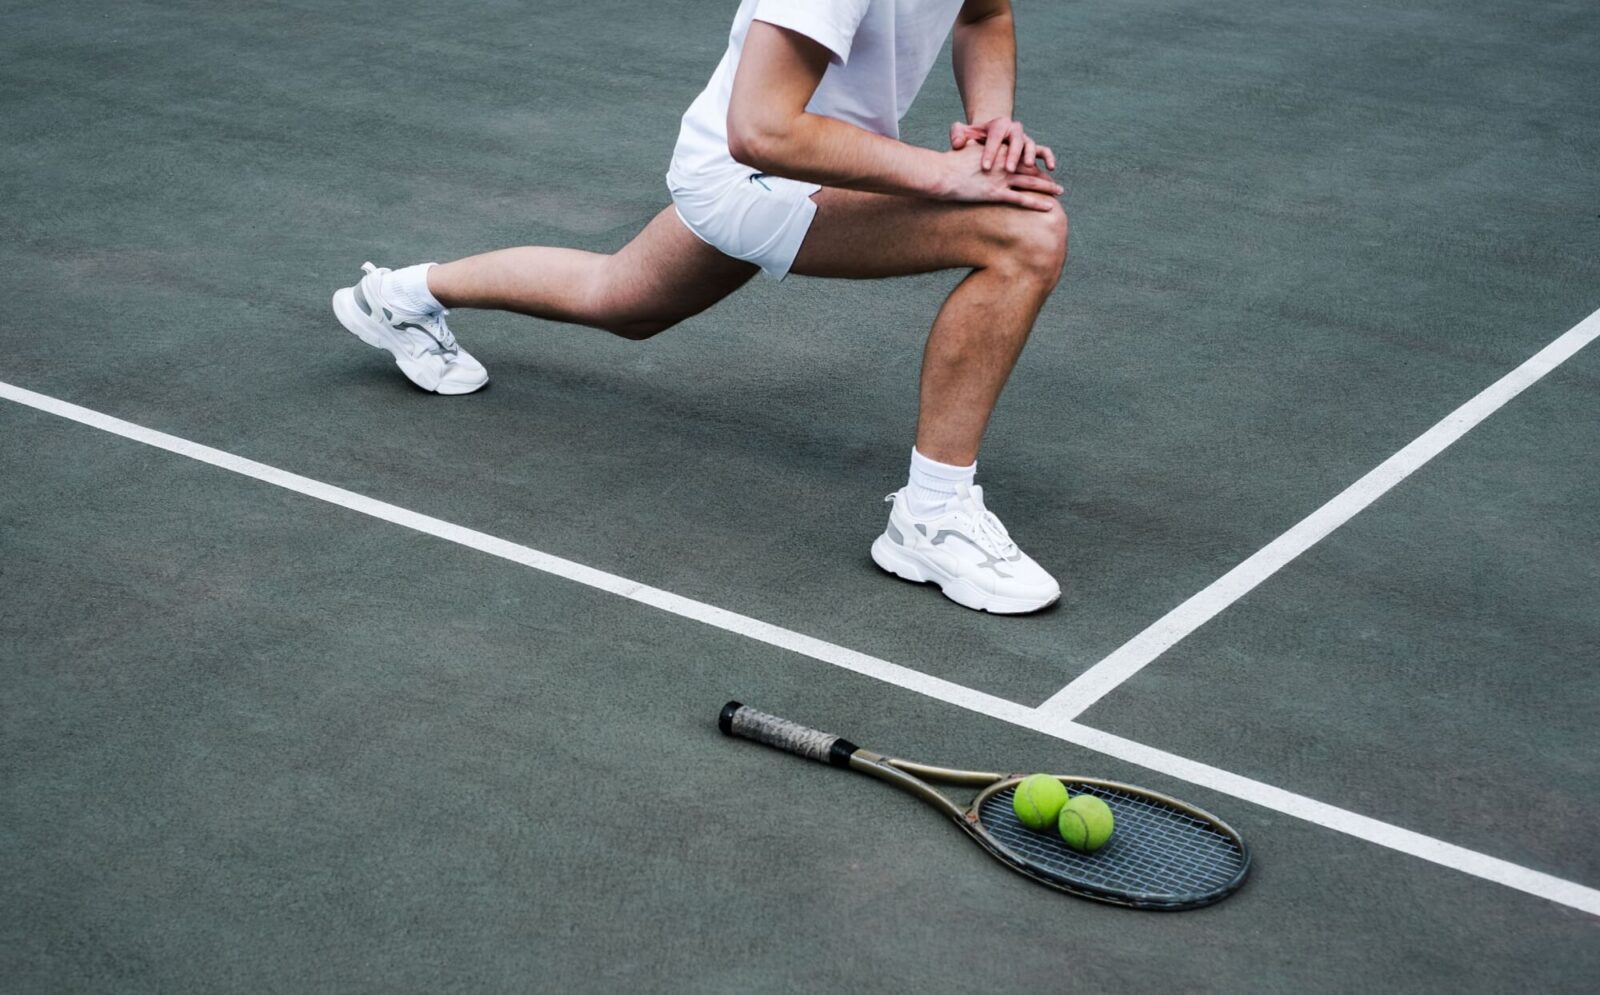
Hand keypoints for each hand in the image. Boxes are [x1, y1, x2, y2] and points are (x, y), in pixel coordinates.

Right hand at [936, 141, 1062, 211]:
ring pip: (1031, 183)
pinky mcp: (996, 193)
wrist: (941, 173)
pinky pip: (1022, 199)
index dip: (1032, 163)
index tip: (1040, 168)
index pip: (1020, 156)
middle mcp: (1003, 164)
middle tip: (1055, 181)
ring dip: (1048, 187)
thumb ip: (969, 146)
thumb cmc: (947, 163)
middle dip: (1044, 175)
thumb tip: (964, 146)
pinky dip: (1037, 203)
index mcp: (997, 152)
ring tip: (1060, 191)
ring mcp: (1001, 179)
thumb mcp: (961, 149)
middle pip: (1030, 169)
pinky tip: (1049, 207)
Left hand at [950, 117, 1056, 173]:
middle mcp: (1014, 130)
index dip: (990, 152)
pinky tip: (1050, 169)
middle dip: (1012, 155)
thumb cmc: (974, 138)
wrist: (990, 135)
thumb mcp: (964, 134)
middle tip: (1008, 170)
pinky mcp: (1033, 148)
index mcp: (998, 125)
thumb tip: (956, 144)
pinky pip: (1044, 151)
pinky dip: (1049, 158)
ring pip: (1031, 144)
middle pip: (1016, 140)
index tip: (985, 167)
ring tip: (1030, 167)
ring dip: (1031, 156)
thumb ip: (957, 134)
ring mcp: (1024, 139)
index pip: (995, 138)